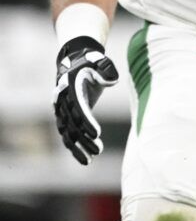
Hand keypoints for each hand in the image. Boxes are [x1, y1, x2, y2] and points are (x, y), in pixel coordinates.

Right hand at [54, 37, 118, 164]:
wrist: (74, 61)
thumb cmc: (92, 64)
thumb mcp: (100, 63)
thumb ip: (106, 71)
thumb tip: (109, 81)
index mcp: (71, 88)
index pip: (79, 108)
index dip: (87, 122)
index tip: (96, 134)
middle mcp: (63, 101)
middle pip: (72, 124)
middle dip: (84, 139)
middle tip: (99, 150)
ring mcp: (61, 109)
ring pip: (67, 132)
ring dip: (78, 146)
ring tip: (91, 159)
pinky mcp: (64, 115)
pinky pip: (67, 134)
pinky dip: (74, 146)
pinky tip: (85, 158)